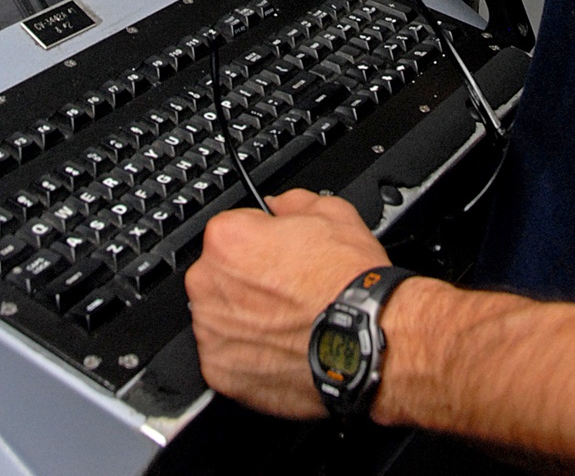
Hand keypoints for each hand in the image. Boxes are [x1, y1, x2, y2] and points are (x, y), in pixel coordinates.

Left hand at [185, 189, 390, 417]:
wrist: (366, 342)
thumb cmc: (349, 284)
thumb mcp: (332, 213)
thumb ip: (292, 202)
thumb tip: (279, 205)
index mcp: (228, 240)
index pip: (230, 230)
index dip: (259, 240)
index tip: (278, 253)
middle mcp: (209, 285)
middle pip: (219, 274)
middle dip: (246, 279)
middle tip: (285, 289)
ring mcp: (211, 332)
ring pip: (220, 316)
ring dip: (244, 318)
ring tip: (286, 321)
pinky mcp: (220, 372)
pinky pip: (226, 355)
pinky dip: (247, 355)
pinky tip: (280, 347)